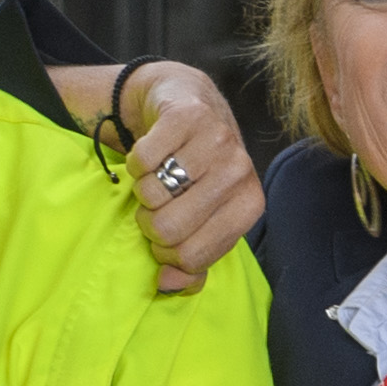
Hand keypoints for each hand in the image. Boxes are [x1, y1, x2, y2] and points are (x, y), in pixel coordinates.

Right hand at [51, 60, 265, 290]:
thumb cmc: (198, 169)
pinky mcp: (188, 115)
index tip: (167, 235)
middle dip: (151, 222)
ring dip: (143, 190)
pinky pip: (142, 159)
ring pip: (152, 195)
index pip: (192, 256)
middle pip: (169, 229)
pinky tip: (153, 151)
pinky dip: (136, 161)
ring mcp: (217, 140)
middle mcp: (240, 172)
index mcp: (250, 205)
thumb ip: (192, 260)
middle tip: (157, 205)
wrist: (189, 101)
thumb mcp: (204, 216)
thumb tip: (168, 284)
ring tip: (157, 176)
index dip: (167, 252)